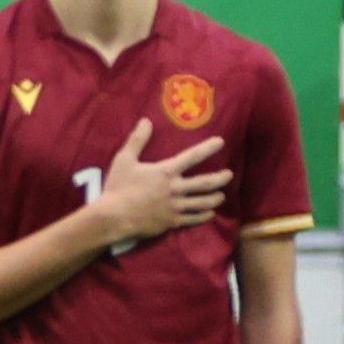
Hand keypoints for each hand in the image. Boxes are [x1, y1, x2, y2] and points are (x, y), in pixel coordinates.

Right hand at [83, 121, 230, 248]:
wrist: (114, 217)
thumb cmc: (118, 187)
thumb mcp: (124, 159)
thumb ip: (137, 140)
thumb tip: (146, 121)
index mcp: (166, 171)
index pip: (193, 157)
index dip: (208, 148)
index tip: (221, 142)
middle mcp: (175, 189)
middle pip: (205, 183)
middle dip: (219, 178)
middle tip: (229, 175)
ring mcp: (175, 207)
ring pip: (202, 203)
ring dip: (214, 198)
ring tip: (222, 196)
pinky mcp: (172, 222)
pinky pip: (193, 219)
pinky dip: (204, 216)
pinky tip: (210, 214)